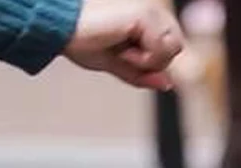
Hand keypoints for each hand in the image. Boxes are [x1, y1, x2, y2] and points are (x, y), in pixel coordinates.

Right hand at [63, 0, 184, 89]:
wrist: (64, 32)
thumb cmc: (84, 43)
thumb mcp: (118, 66)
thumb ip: (144, 74)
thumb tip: (168, 83)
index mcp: (148, 20)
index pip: (171, 49)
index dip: (152, 63)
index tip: (124, 55)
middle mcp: (152, 11)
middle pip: (176, 48)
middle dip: (151, 62)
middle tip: (123, 53)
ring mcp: (150, 11)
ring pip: (172, 49)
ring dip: (145, 60)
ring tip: (122, 49)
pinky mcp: (145, 15)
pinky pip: (159, 51)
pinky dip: (140, 59)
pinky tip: (121, 47)